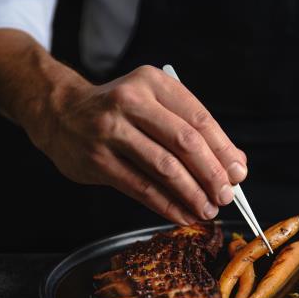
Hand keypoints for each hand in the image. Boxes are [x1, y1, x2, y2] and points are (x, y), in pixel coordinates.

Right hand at [34, 64, 247, 224]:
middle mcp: (131, 101)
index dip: (223, 149)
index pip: (198, 118)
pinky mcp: (98, 160)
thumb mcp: (153, 103)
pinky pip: (141, 188)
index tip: (238, 173)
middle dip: (212, 174)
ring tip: (208, 210)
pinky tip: (183, 215)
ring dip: (192, 194)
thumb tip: (233, 164)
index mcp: (153, 82)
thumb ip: (190, 129)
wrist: (60, 112)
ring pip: (164, 168)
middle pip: (185, 143)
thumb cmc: (118, 110)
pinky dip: (167, 206)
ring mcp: (111, 131)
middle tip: (226, 196)